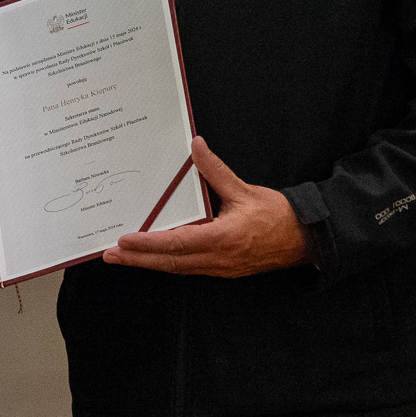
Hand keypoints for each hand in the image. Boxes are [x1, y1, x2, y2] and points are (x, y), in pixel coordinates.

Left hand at [103, 137, 309, 277]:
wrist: (306, 240)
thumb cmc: (278, 215)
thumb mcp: (245, 190)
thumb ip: (215, 170)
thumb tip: (196, 146)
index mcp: (222, 239)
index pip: (176, 243)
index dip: (148, 243)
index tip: (125, 240)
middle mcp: (217, 259)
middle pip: (170, 263)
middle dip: (138, 259)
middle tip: (110, 255)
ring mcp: (220, 268)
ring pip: (177, 268)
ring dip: (149, 263)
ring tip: (123, 257)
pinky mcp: (223, 270)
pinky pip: (189, 268)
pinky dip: (168, 263)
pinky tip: (153, 258)